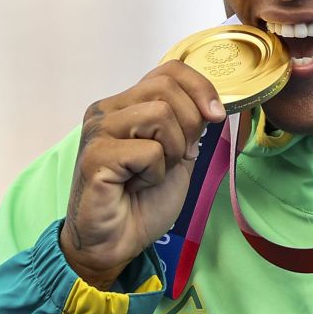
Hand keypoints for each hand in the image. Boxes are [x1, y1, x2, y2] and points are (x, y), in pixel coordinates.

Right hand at [61, 61, 225, 288]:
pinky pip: (149, 150)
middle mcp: (106, 110)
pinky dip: (155, 173)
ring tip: (153, 173)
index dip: (200, 87)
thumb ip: (188, 126)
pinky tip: (137, 186)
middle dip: (189, 125)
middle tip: (175, 159)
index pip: (169, 70)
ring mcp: (98, 130)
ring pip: (161, 114)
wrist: (115, 243)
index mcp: (125, 105)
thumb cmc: (141, 202)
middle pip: (168, 88)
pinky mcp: (96, 156)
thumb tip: (210, 105)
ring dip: (173, 151)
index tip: (216, 117)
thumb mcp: (177, 156)